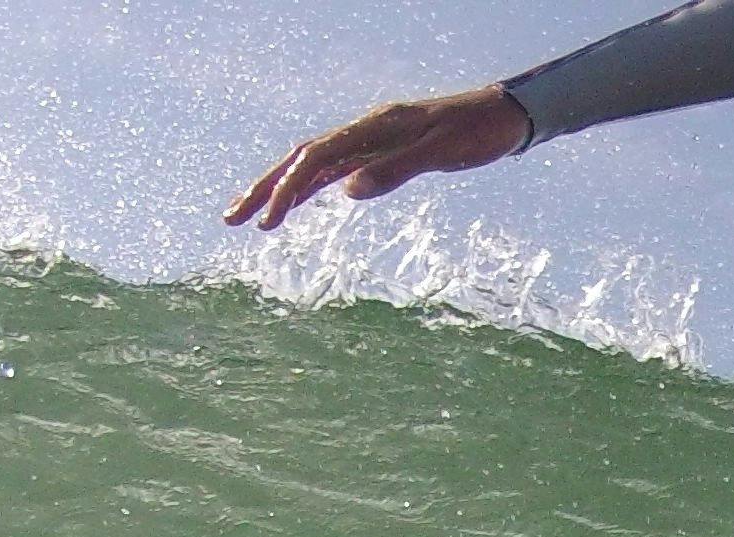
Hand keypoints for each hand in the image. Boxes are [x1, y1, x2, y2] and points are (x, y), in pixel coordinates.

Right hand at [225, 87, 534, 233]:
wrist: (503, 116)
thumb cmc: (476, 133)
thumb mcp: (440, 153)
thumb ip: (396, 169)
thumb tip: (348, 190)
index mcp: (374, 128)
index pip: (316, 158)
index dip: (287, 189)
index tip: (266, 222)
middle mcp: (365, 131)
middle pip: (301, 159)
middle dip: (264, 189)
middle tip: (230, 220)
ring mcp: (371, 141)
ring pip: (314, 165)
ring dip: (281, 190)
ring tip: (252, 219)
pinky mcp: (382, 151)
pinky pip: (336, 169)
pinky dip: (311, 187)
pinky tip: (297, 205)